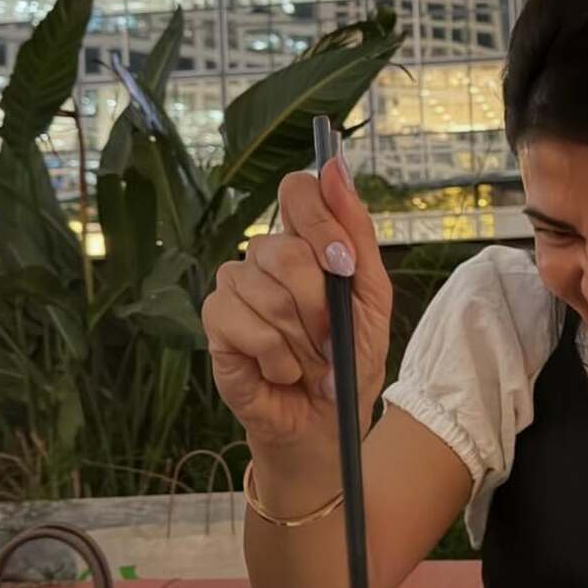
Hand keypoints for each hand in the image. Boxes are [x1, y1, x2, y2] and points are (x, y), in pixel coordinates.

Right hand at [203, 159, 392, 451]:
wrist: (326, 424)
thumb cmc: (349, 360)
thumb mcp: (371, 298)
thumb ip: (357, 231)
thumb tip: (334, 164)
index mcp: (306, 241)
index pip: (298, 191)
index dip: (320, 220)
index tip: (343, 263)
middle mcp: (266, 257)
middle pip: (283, 249)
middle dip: (318, 303)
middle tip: (331, 338)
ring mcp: (236, 287)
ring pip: (262, 289)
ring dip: (298, 339)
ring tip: (307, 362)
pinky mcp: (215, 323)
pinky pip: (239, 321)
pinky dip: (272, 355)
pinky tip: (279, 372)